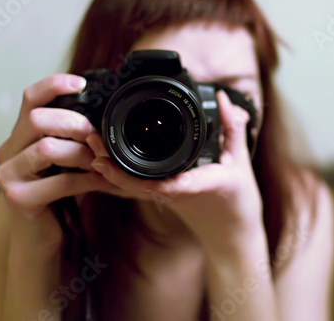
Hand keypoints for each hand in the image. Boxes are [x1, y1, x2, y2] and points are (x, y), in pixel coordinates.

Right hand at [0, 74, 111, 248]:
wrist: (43, 236)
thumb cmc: (59, 193)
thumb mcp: (65, 160)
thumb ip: (72, 138)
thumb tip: (106, 114)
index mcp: (21, 135)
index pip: (30, 98)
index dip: (54, 85)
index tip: (81, 83)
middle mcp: (9, 150)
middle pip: (37, 119)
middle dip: (74, 123)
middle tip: (96, 135)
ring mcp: (10, 175)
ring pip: (47, 148)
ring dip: (83, 154)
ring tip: (103, 161)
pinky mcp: (20, 198)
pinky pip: (62, 181)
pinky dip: (89, 179)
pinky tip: (105, 181)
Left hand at [87, 90, 263, 255]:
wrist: (233, 235)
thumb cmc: (238, 203)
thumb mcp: (240, 162)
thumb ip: (233, 129)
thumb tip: (224, 98)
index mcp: (197, 186)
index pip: (167, 182)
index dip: (138, 174)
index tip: (115, 161)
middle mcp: (177, 195)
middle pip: (137, 184)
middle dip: (112, 165)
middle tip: (93, 140)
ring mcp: (169, 199)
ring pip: (134, 187)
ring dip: (112, 170)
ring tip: (93, 148)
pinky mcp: (166, 200)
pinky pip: (140, 188)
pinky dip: (122, 176)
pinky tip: (107, 165)